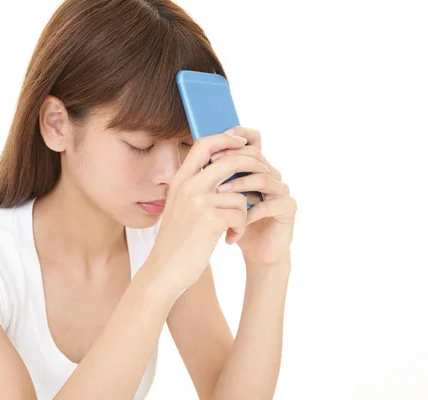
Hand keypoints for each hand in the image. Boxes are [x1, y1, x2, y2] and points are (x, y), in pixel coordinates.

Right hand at [147, 128, 269, 294]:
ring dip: (244, 213)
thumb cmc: (176, 241)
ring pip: (240, 193)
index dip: (225, 138)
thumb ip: (196, 187)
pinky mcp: (209, 219)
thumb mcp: (180, 207)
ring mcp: (198, 201)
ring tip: (234, 228)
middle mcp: (187, 186)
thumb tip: (225, 170)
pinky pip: (240, 214)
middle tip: (263, 175)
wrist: (164, 270)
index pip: (204, 144)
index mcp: (179, 180)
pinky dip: (240, 228)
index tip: (241, 142)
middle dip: (252, 165)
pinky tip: (230, 239)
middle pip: (229, 160)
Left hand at [209, 126, 296, 267]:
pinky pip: (269, 204)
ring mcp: (281, 190)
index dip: (236, 136)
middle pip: (256, 156)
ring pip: (263, 177)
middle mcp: (271, 174)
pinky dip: (249, 212)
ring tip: (220, 193)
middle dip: (231, 160)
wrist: (255, 251)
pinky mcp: (288, 208)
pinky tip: (234, 219)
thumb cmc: (234, 222)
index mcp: (256, 167)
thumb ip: (215, 176)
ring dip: (239, 184)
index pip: (253, 140)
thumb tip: (195, 154)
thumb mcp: (221, 197)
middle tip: (211, 166)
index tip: (213, 146)